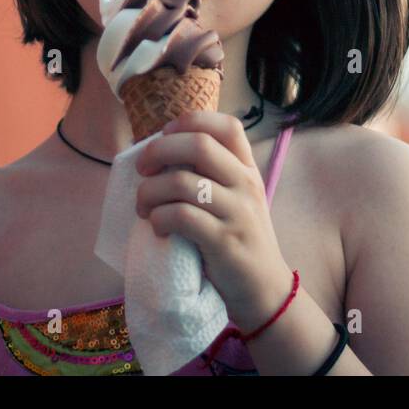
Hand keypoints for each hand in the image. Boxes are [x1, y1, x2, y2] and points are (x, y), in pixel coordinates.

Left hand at [134, 110, 292, 330]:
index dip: (191, 120)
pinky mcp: (223, 241)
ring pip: (181, 182)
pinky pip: (181, 216)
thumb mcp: (238, 198)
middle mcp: (246, 184)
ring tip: (143, 206)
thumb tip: (164, 152)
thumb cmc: (241, 238)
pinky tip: (158, 226)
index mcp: (247, 169)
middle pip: (198, 145)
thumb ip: (214, 174)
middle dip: (159, 150)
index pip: (227, 126)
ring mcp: (237, 212)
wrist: (265, 288)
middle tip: (142, 169)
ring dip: (150, 192)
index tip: (166, 133)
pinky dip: (159, 218)